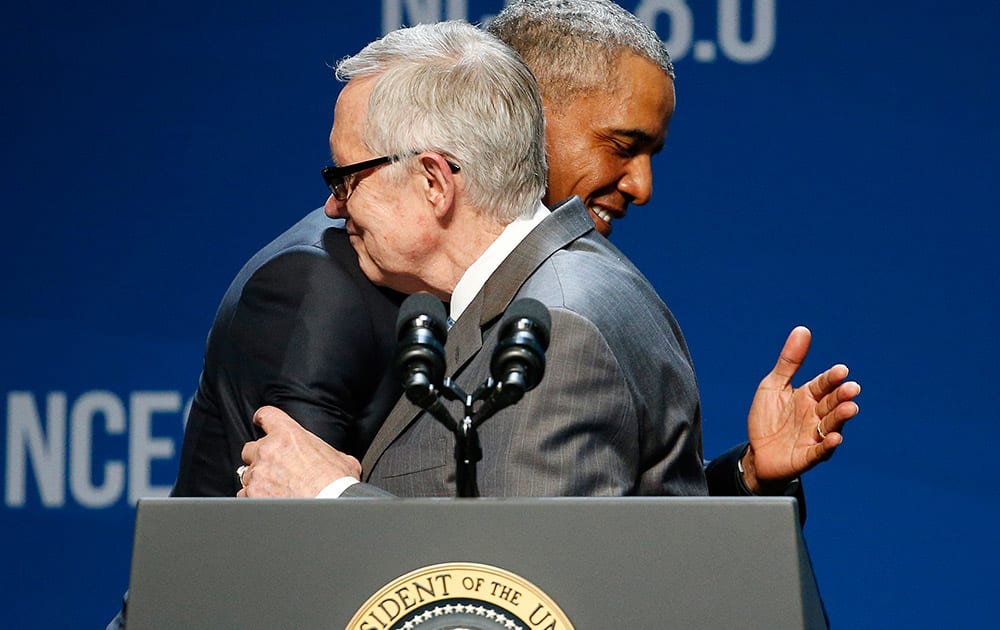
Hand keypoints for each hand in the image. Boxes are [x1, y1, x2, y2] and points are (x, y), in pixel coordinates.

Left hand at [237, 406, 360, 497]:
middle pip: (250, 448)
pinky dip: (254, 497)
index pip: (266, 415)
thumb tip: (330, 457)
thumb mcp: (338, 456)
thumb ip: (325, 451)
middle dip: (259, 456)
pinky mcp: (253, 494)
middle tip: (274, 467)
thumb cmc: (336, 483)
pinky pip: (244, 494)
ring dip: (258, 479)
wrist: (330, 503)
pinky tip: (269, 500)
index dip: (263, 419)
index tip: (261, 423)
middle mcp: (269, 450)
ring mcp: (258, 473)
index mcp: (289, 435)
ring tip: (275, 488)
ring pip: (247, 473)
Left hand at [742, 326, 860, 493]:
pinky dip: (828, 445)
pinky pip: (819, 450)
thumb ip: (789, 361)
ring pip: (830, 425)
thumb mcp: (773, 385)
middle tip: (852, 388)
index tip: (841, 370)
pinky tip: (835, 438)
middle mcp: (815, 415)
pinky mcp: (807, 456)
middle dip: (842, 396)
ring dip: (840, 417)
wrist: (756, 453)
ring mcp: (813, 436)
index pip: (824, 384)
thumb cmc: (767, 418)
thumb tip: (803, 329)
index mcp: (808, 396)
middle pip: (832, 403)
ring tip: (850, 408)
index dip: (832, 378)